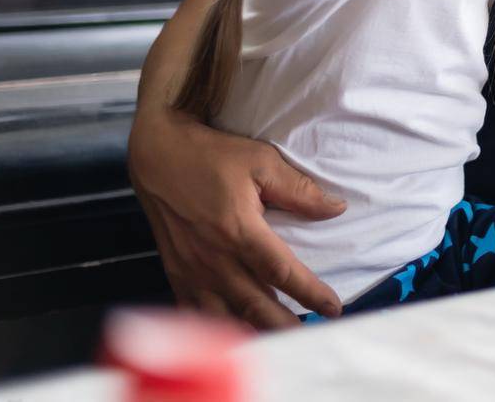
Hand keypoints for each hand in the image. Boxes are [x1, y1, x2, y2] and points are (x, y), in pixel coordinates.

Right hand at [128, 104, 346, 327]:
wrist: (158, 155)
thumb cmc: (211, 155)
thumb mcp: (261, 161)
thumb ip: (299, 190)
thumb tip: (337, 208)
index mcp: (239, 231)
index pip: (282, 273)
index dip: (310, 293)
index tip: (333, 307)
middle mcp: (214, 258)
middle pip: (256, 306)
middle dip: (286, 326)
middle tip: (312, 336)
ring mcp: (192, 270)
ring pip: (227, 316)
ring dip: (254, 331)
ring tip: (279, 340)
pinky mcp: (176, 273)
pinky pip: (196, 312)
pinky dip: (217, 326)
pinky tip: (234, 333)